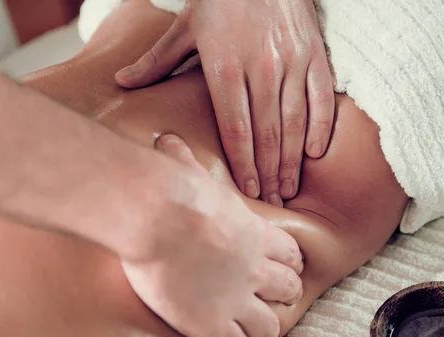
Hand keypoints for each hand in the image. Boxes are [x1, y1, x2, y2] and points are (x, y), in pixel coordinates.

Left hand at [115, 0, 334, 205]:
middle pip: (267, 133)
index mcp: (226, 67)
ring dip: (292, 160)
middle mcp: (261, 69)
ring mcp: (292, 62)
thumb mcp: (185, 25)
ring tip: (288, 189)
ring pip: (294, 121)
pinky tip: (314, 153)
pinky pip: (322, 97)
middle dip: (268, 173)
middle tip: (269, 203)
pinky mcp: (314, 54)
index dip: (243, 165)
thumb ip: (156, 60)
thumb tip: (121, 82)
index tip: (246, 193)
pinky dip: (320, 126)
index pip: (236, 129)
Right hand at [121, 134, 303, 336]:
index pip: (291, 255)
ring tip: (251, 332)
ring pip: (271, 326)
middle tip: (267, 300)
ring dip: (263, 330)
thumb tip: (167, 141)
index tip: (276, 268)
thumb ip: (185, 161)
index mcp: (256, 234)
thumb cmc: (172, 189)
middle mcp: (256, 269)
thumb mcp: (188, 171)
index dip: (286, 264)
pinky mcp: (212, 324)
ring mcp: (237, 298)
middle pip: (290, 290)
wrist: (155, 213)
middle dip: (281, 296)